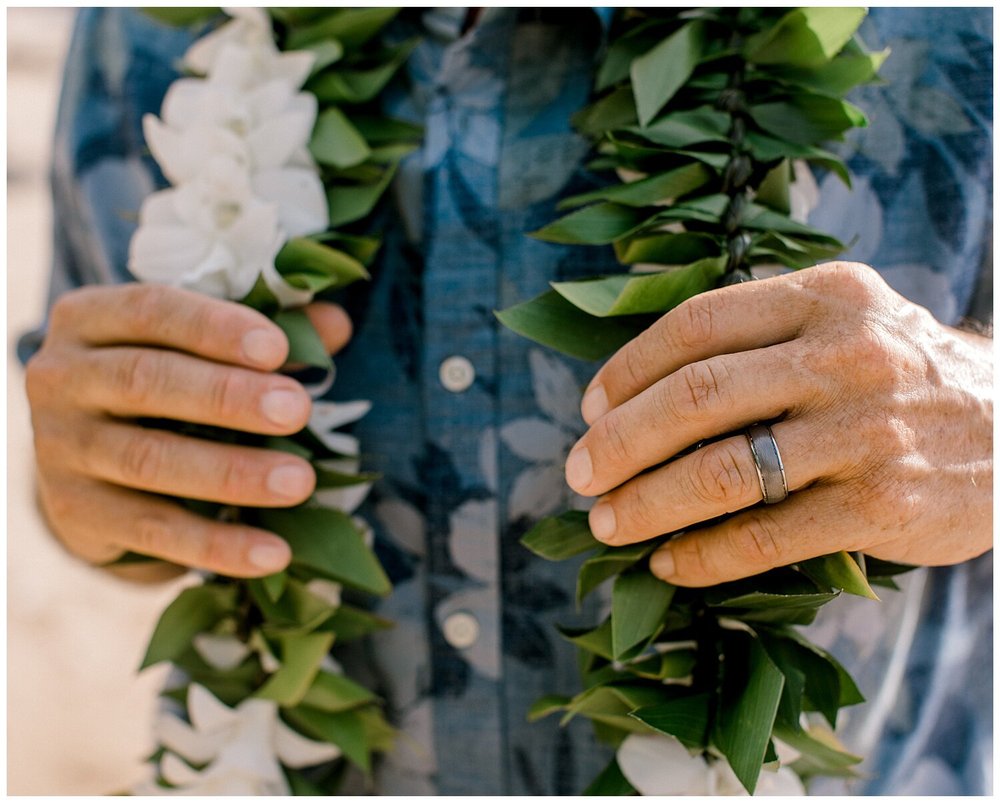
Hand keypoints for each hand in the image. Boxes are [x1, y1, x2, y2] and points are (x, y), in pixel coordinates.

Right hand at [25, 284, 351, 577]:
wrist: (87, 461)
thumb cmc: (163, 383)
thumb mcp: (197, 347)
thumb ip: (263, 333)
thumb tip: (335, 324)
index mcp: (91, 318)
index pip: (152, 310)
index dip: (215, 328)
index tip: (277, 349)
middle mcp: (62, 377)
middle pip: (146, 381)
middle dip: (227, 397)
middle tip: (296, 410)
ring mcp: (60, 448)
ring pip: (150, 460)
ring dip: (231, 473)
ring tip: (300, 482)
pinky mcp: (76, 512)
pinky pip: (153, 531)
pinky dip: (218, 544)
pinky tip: (274, 553)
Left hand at [565, 262, 991, 586]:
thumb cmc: (899, 376)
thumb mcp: (843, 322)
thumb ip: (757, 336)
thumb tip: (635, 391)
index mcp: (823, 296)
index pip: (695, 326)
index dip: (627, 372)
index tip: (589, 409)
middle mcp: (844, 353)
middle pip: (696, 396)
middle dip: (619, 442)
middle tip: (579, 474)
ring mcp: (865, 430)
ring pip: (723, 470)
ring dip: (647, 502)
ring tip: (607, 523)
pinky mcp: (881, 503)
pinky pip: (767, 536)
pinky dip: (705, 555)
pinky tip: (669, 563)